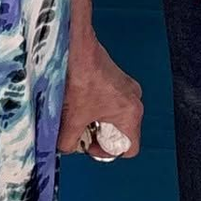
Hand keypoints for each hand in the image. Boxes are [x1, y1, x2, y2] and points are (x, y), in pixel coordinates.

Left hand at [58, 36, 142, 159]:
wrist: (77, 47)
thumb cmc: (80, 77)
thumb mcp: (71, 118)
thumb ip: (68, 142)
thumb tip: (65, 149)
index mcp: (131, 113)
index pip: (129, 149)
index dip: (106, 153)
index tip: (89, 145)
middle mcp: (134, 99)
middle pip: (121, 132)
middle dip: (99, 135)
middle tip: (81, 130)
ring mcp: (127, 87)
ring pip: (115, 117)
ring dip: (97, 120)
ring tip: (78, 114)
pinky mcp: (117, 77)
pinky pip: (111, 102)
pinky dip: (97, 106)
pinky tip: (80, 100)